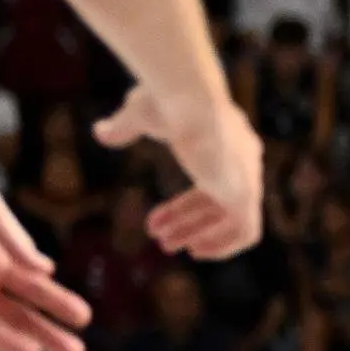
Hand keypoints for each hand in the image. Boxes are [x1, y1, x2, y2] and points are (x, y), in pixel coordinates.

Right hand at [95, 89, 262, 257]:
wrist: (189, 98)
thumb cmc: (165, 100)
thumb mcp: (139, 114)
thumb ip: (125, 127)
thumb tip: (101, 132)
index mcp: (225, 141)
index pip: (209, 183)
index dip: (182, 206)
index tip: (155, 223)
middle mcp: (242, 161)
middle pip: (218, 203)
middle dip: (190, 224)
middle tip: (163, 243)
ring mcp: (247, 177)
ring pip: (232, 220)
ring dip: (203, 237)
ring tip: (169, 247)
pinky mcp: (246, 191)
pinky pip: (248, 231)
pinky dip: (225, 245)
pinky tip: (198, 252)